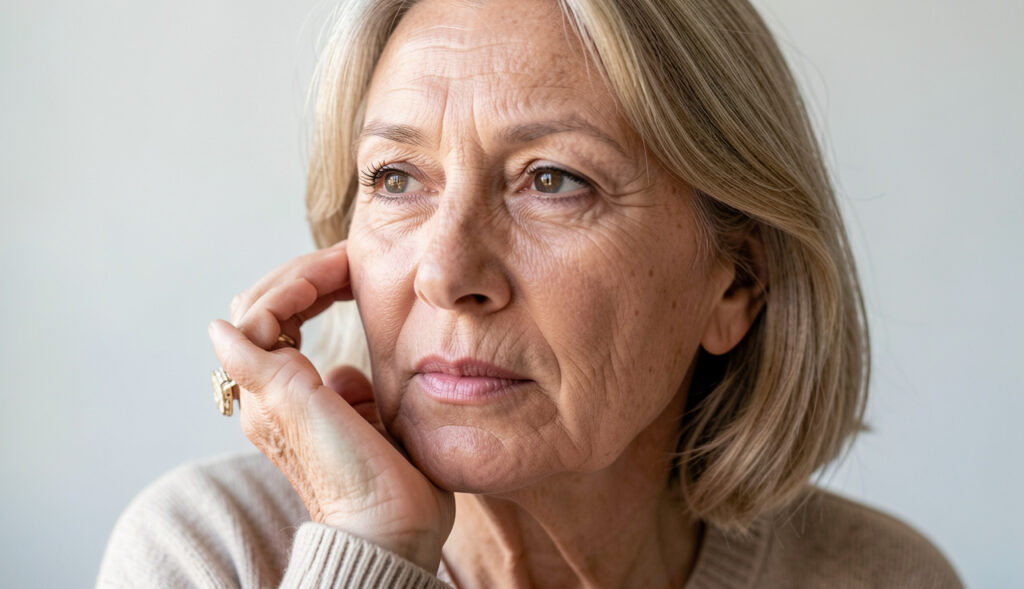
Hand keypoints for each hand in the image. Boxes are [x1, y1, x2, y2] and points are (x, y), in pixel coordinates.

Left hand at [208, 241, 454, 571]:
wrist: (392, 527)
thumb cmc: (344, 473)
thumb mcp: (294, 409)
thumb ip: (256, 365)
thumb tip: (217, 327)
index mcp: (271, 389)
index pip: (267, 311)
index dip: (298, 279)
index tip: (340, 262)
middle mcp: (291, 393)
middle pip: (287, 316)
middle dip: (314, 280)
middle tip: (353, 260)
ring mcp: (325, 404)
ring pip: (319, 337)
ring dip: (335, 303)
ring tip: (360, 280)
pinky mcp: (360, 415)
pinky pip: (354, 368)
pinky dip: (365, 349)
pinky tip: (383, 346)